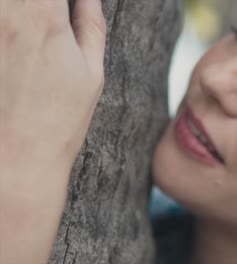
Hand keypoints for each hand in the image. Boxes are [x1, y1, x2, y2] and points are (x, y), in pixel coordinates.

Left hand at [0, 0, 105, 163]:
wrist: (15, 160)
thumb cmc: (59, 120)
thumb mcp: (91, 74)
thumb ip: (91, 26)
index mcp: (45, 19)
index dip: (58, 1)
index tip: (63, 9)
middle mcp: (6, 17)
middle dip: (38, 8)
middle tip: (48, 23)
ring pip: (6, 10)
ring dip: (18, 16)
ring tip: (29, 40)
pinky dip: (4, 30)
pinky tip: (11, 51)